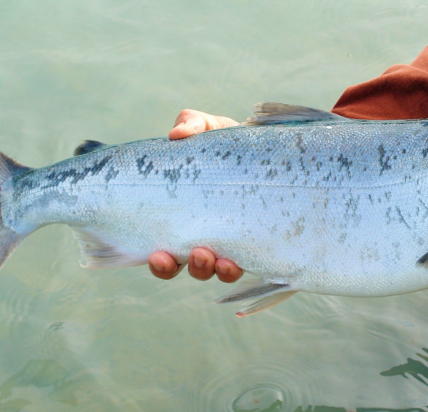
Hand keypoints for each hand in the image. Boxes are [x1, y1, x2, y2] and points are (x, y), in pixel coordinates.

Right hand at [148, 109, 243, 281]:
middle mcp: (204, 235)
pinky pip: (246, 263)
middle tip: (195, 256)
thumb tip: (177, 134)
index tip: (158, 254)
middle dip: (190, 267)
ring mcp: (231, 240)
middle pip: (188, 266)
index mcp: (185, 217)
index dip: (160, 261)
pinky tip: (236, 261)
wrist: (269, 149)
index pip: (165, 249)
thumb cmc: (230, 143)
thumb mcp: (209, 129)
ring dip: (213, 270)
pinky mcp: (256, 241)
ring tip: (217, 260)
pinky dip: (237, 266)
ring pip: (216, 270)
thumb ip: (191, 124)